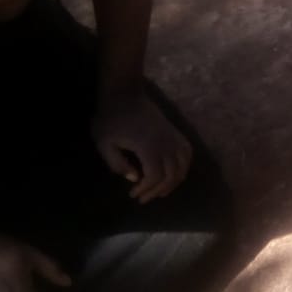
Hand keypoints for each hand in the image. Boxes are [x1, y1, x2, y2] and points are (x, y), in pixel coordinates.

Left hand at [92, 88, 192, 202]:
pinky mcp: (176, 133)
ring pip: (182, 166)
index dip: (146, 189)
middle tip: (144, 198)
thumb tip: (134, 178)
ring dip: (173, 181)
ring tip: (160, 190)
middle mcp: (166, 144)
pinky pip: (188, 154)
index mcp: (148, 147)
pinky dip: (184, 167)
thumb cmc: (111, 118)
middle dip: (158, 190)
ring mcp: (173, 137)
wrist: (125, 94)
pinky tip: (175, 173)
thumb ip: (118, 164)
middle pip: (171, 175)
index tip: (133, 194)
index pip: (155, 176)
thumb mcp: (104, 143)